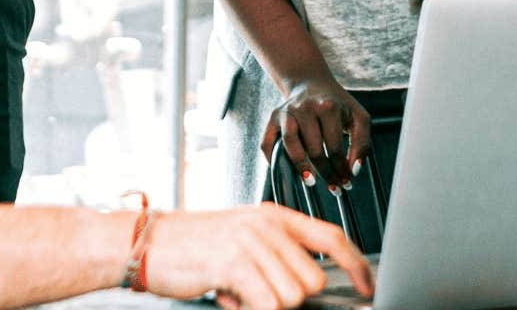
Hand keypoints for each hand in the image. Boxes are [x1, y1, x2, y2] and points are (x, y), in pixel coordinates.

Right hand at [141, 204, 372, 309]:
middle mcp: (268, 225)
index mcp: (275, 217)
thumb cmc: (195, 245)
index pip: (331, 237)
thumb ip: (277, 255)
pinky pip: (267, 304)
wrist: (149, 242)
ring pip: (291, 297)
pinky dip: (249, 309)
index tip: (367, 285)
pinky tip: (228, 295)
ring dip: (264, 305)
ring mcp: (252, 242)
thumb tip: (305, 287)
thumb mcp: (244, 239)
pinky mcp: (234, 262)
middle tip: (256, 291)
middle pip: (312, 280)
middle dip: (289, 298)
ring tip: (236, 291)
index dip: (356, 264)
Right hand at [259, 78, 370, 191]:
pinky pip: (267, 143)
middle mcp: (305, 107)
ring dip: (301, 167)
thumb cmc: (337, 105)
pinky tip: (286, 171)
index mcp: (328, 106)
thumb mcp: (358, 117)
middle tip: (334, 187)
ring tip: (311, 182)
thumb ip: (362, 143)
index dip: (341, 168)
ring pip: (290, 144)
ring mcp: (286, 112)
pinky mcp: (272, 117)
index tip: (347, 182)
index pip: (335, 146)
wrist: (310, 81)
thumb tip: (353, 170)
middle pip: (314, 148)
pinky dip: (272, 159)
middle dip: (326, 172)